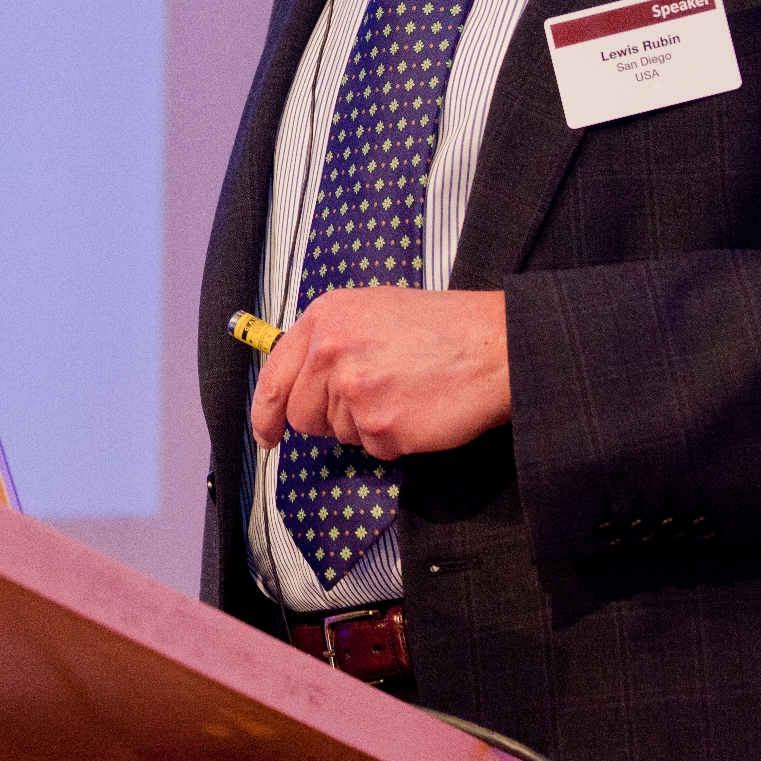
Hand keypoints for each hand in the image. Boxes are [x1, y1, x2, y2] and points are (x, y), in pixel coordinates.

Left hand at [248, 287, 510, 458]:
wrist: (494, 344)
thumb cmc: (442, 328)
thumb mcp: (374, 311)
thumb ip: (331, 341)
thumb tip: (303, 381)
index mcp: (324, 318)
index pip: (274, 377)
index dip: (266, 413)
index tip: (266, 435)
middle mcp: (330, 351)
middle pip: (303, 415)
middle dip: (330, 420)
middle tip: (373, 400)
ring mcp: (353, 390)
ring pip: (339, 434)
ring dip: (368, 426)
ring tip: (406, 392)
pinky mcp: (380, 425)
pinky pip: (374, 449)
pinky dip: (396, 439)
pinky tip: (419, 410)